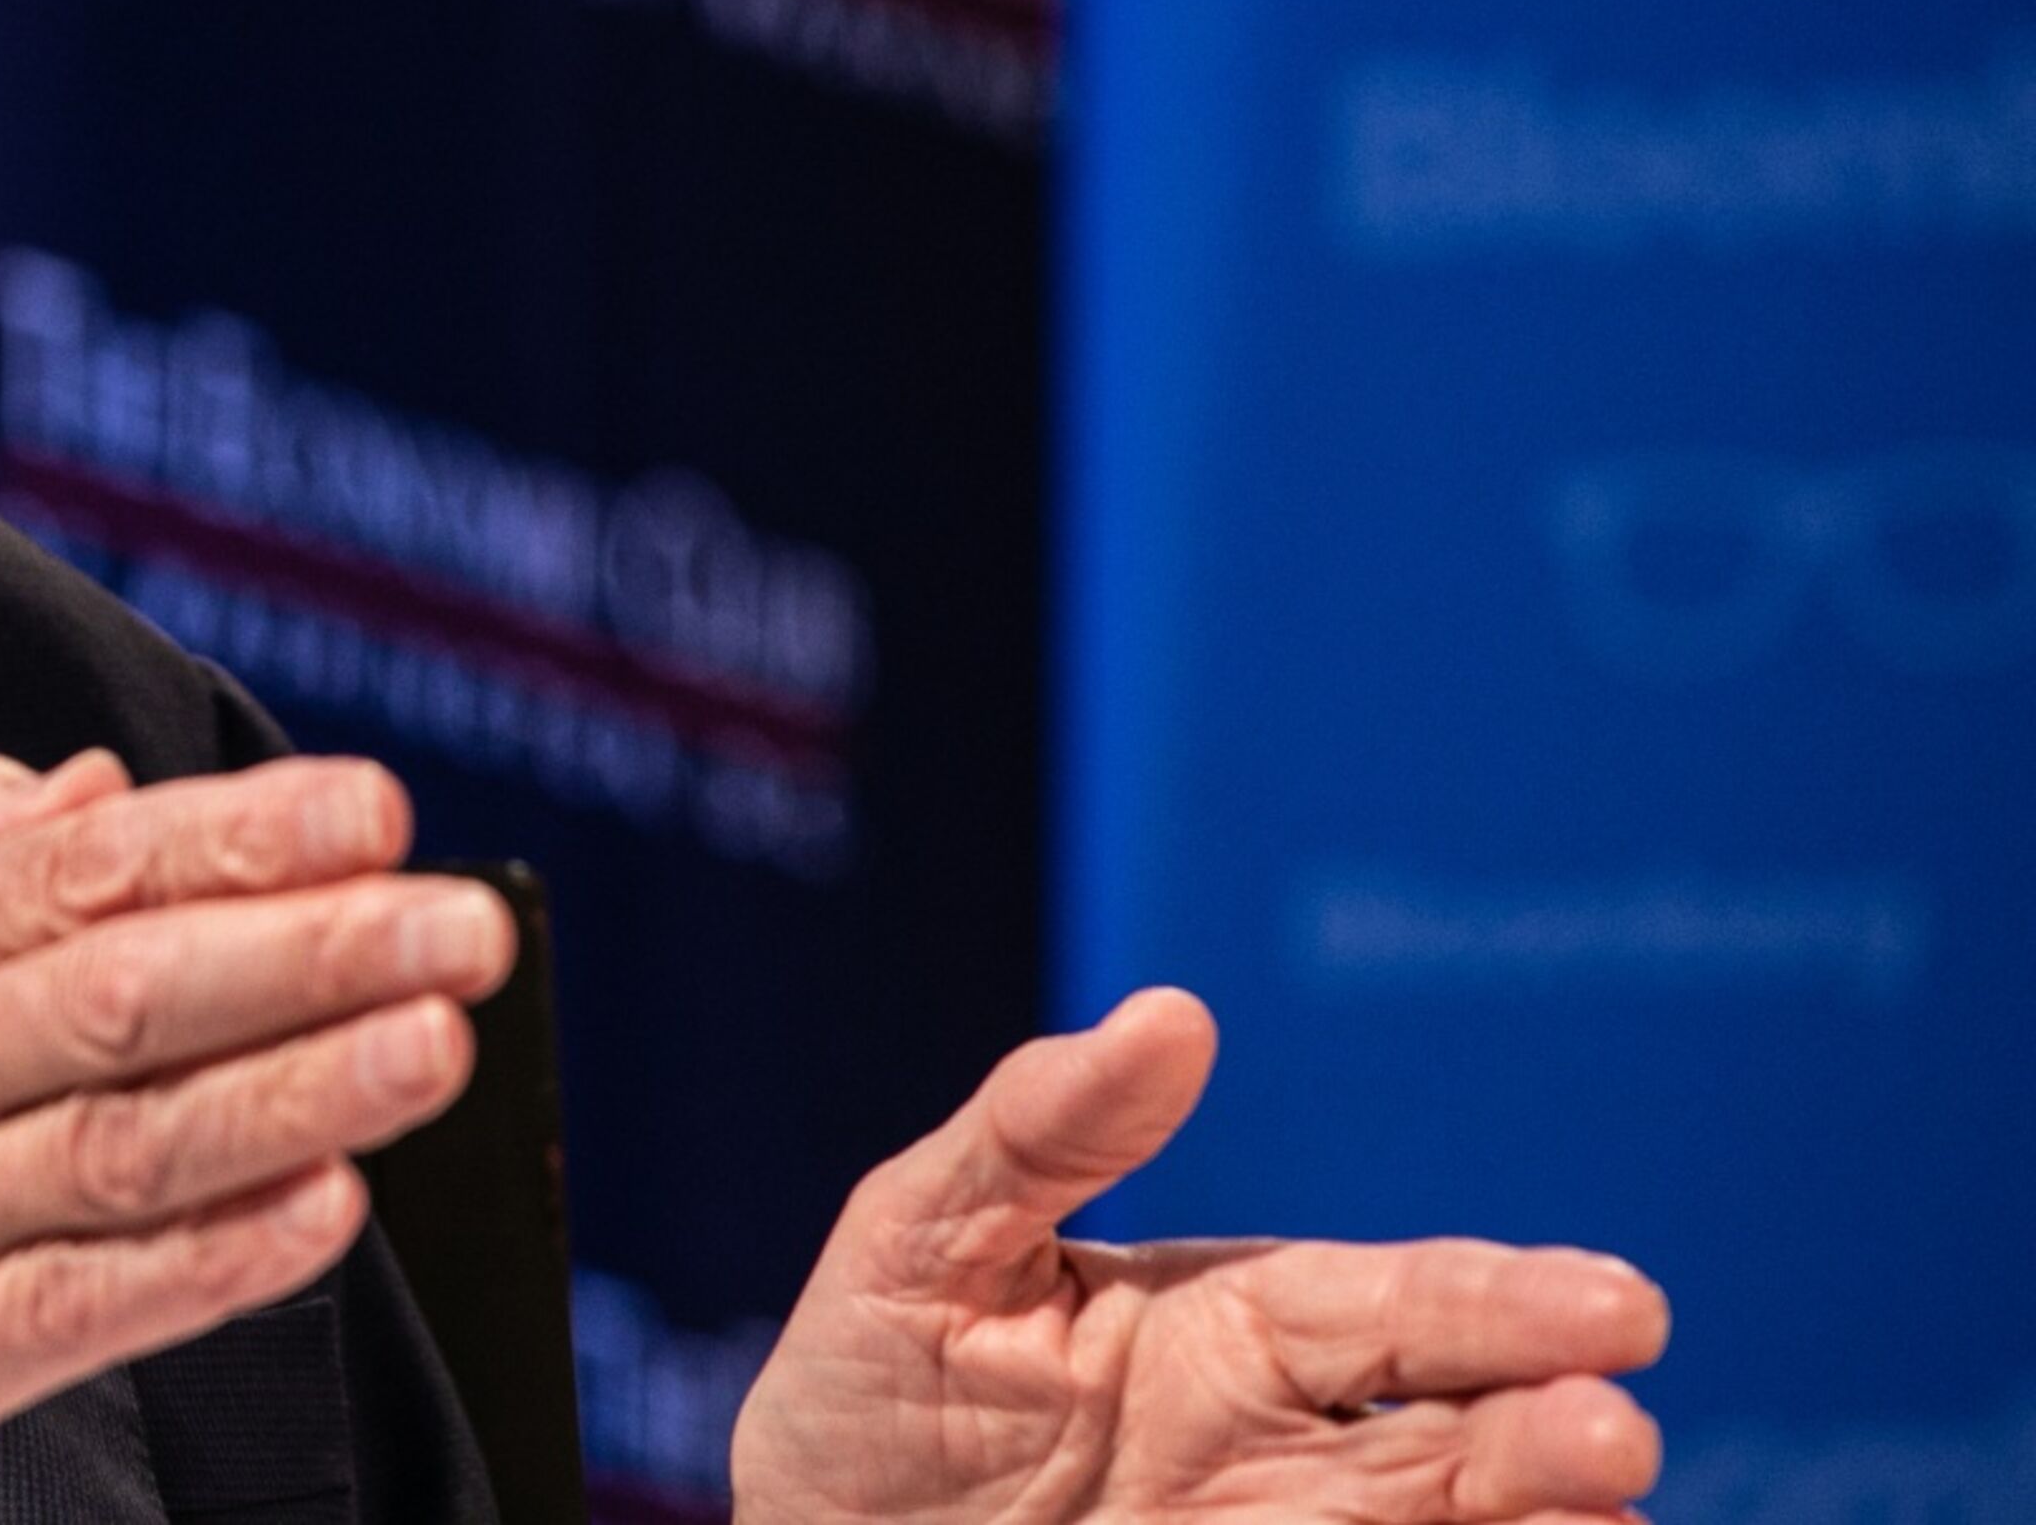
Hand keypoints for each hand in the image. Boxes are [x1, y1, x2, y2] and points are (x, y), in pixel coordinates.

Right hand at [0, 746, 516, 1524]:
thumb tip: (97, 786)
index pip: (78, 865)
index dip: (240, 836)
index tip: (374, 811)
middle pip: (124, 987)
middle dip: (312, 947)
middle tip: (460, 921)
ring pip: (125, 1140)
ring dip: (298, 1088)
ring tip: (432, 1044)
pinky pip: (81, 1301)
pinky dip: (212, 1257)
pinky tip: (321, 1209)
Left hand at [732, 990, 1670, 1524]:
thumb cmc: (868, 1386)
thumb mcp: (919, 1242)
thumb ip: (1039, 1136)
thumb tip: (1172, 1013)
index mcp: (1233, 1323)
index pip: (1399, 1307)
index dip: (1507, 1305)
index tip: (1618, 1310)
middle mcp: (1289, 1445)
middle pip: (1459, 1436)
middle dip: (1550, 1432)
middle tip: (1616, 1433)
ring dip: (1536, 1520)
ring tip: (1612, 1516)